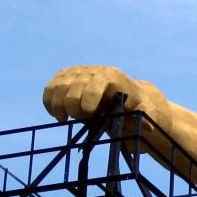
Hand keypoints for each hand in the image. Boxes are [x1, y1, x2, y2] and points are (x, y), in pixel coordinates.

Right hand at [42, 65, 171, 129]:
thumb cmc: (137, 109)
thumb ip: (145, 116)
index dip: (87, 104)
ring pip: (58, 87)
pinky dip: (49, 102)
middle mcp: (94, 70)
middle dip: (74, 109)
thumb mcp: (146, 113)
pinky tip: (58, 115)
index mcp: (113, 77)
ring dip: (58, 106)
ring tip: (65, 120)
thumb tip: (147, 126)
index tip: (88, 117)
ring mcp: (79, 72)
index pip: (93, 87)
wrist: (126, 98)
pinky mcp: (67, 77)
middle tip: (83, 121)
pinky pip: (50, 88)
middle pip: (73, 89)